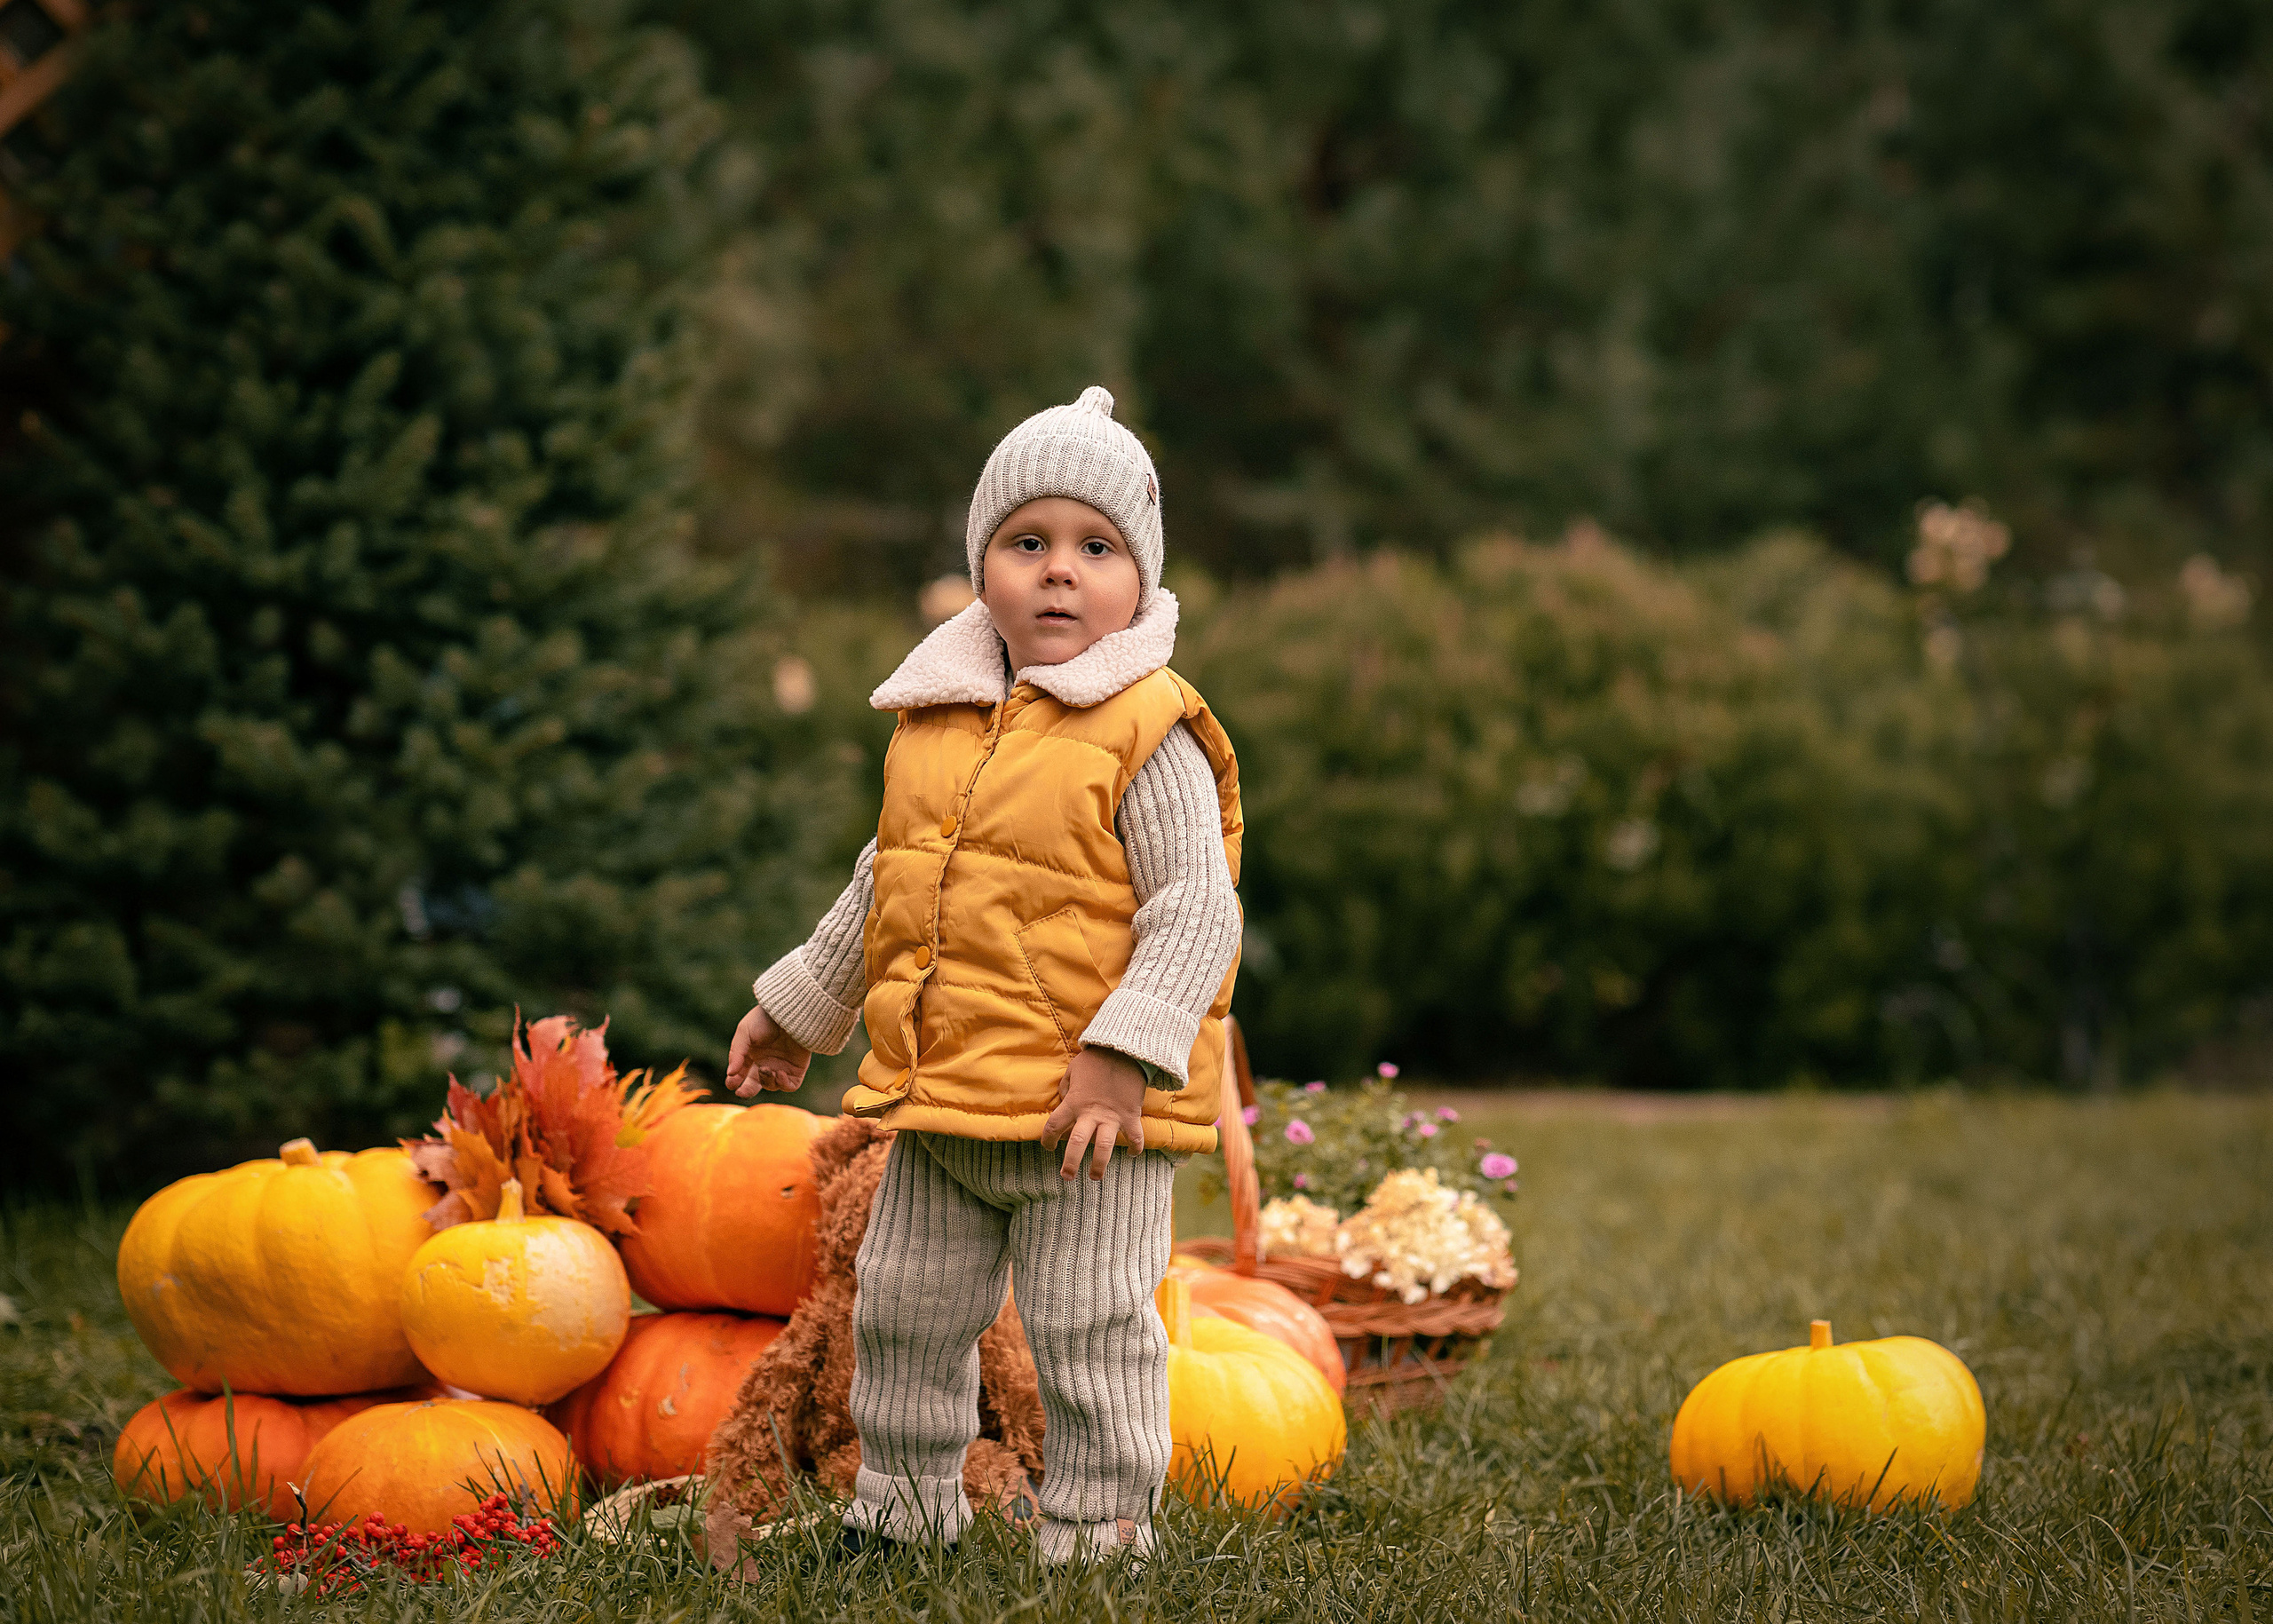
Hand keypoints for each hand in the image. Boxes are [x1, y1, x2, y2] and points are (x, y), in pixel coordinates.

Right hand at [725, 1004, 811, 1097]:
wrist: (789, 1012)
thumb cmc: (765, 1019)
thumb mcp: (744, 1032)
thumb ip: (736, 1053)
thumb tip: (730, 1074)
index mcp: (751, 1055)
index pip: (741, 1075)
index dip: (734, 1081)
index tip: (731, 1083)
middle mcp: (766, 1063)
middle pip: (755, 1085)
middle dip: (747, 1091)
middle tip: (742, 1092)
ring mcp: (781, 1067)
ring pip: (771, 1086)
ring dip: (766, 1081)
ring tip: (766, 1068)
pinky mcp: (796, 1069)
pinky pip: (789, 1086)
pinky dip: (783, 1084)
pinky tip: (779, 1073)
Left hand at [1040, 1047, 1146, 1180]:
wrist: (1126, 1050)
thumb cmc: (1096, 1060)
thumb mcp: (1073, 1070)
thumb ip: (1066, 1088)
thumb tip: (1063, 1102)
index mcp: (1073, 1103)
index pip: (1053, 1126)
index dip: (1047, 1140)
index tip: (1048, 1147)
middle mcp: (1091, 1114)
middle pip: (1076, 1143)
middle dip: (1070, 1163)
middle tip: (1066, 1176)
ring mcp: (1112, 1117)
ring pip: (1104, 1147)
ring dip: (1099, 1165)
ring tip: (1095, 1177)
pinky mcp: (1131, 1116)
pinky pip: (1135, 1138)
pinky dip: (1135, 1148)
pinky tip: (1132, 1153)